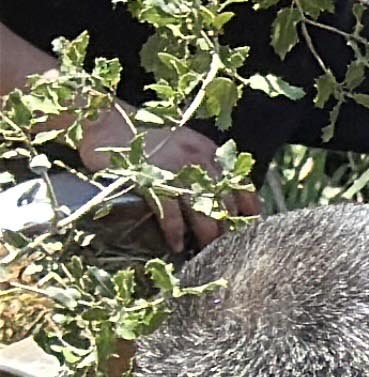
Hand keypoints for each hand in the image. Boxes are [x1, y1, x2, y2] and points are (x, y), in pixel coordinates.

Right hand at [71, 105, 247, 252]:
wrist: (107, 124)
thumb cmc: (145, 140)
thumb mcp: (184, 146)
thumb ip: (202, 165)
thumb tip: (219, 194)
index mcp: (209, 152)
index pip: (239, 182)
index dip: (249, 207)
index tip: (252, 226)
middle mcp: (198, 159)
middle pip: (224, 200)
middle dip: (228, 226)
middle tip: (228, 247)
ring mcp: (176, 169)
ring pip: (202, 208)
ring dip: (207, 233)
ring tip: (207, 252)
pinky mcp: (151, 179)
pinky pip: (170, 211)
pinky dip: (175, 231)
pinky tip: (177, 245)